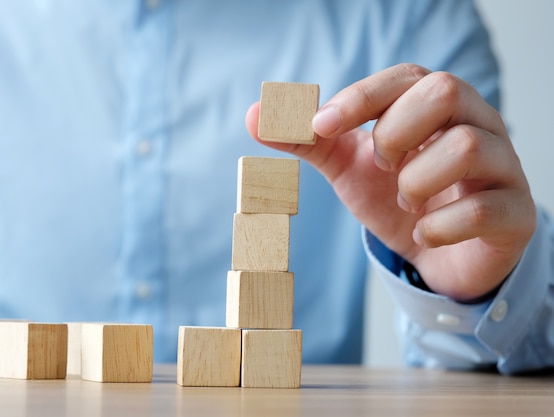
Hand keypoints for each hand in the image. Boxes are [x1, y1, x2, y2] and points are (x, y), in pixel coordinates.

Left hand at [246, 64, 535, 301]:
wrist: (436, 255)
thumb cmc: (396, 199)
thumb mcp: (348, 166)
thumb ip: (308, 140)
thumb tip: (254, 116)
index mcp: (433, 106)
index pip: (404, 78)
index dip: (359, 98)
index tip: (320, 126)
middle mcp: (476, 124)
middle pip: (444, 91)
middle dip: (395, 132)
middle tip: (381, 165)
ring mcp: (502, 167)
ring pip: (465, 147)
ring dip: (415, 181)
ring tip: (405, 200)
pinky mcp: (515, 213)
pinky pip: (484, 208)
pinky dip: (439, 226)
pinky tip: (425, 233)